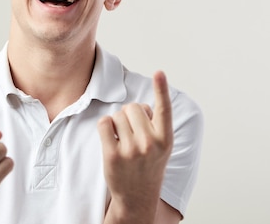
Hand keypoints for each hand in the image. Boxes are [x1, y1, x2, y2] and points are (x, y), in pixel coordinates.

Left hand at [97, 71, 173, 222]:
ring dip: (117, 123)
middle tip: (133, 133)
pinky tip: (111, 140)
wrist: (137, 197)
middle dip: (130, 115)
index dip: (162, 89)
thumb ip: (154, 126)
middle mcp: (150, 143)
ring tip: (124, 141)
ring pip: (118, 115)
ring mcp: (131, 150)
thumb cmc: (148, 166)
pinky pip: (105, 123)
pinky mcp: (113, 155)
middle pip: (133, 108)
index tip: (159, 72)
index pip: (164, 109)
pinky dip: (105, 127)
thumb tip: (138, 107)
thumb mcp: (161, 148)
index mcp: (165, 140)